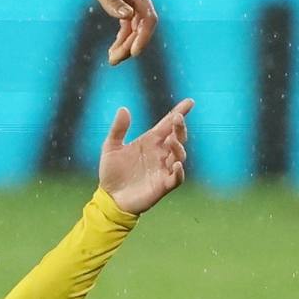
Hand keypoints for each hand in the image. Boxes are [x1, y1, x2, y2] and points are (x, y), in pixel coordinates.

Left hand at [59, 0, 156, 64]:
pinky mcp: (120, 2)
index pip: (147, 17)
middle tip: (114, 60)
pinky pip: (127, 24)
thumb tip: (127, 16)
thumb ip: (110, 0)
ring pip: (134, 27)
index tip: (133, 52)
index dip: (143, 36)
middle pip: (142, 26)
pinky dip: (121, 38)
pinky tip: (113, 50)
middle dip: (130, 45)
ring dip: (126, 44)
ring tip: (112, 60)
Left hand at [97, 99, 192, 216]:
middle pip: (176, 138)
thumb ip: (118, 129)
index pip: (167, 125)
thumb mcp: (111, 147)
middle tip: (178, 118)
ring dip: (179, 147)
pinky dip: (179, 172)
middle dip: (180, 128)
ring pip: (179, 156)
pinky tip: (176, 164)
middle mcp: (160, 153)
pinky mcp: (163, 185)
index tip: (190, 102)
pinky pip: (176, 178)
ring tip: (173, 140)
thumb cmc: (112, 171)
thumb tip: (124, 109)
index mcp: (150, 142)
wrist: (109, 197)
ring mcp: (163, 169)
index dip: (179, 112)